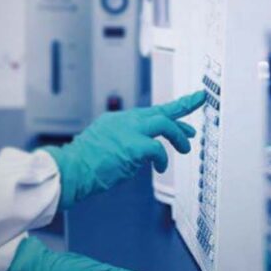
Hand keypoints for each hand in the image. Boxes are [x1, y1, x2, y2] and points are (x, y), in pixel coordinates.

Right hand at [43, 90, 205, 209]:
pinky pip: (158, 148)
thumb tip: (146, 150)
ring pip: (165, 123)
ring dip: (178, 135)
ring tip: (186, 148)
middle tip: (199, 101)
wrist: (71, 170)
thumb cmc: (86, 164)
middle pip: (162, 110)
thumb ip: (126, 141)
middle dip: (184, 106)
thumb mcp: (107, 144)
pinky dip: (163, 158)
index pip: (151, 112)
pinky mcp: (133, 145)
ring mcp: (129, 130)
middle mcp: (125, 120)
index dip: (172, 109)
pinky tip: (160, 167)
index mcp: (119, 120)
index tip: (188, 103)